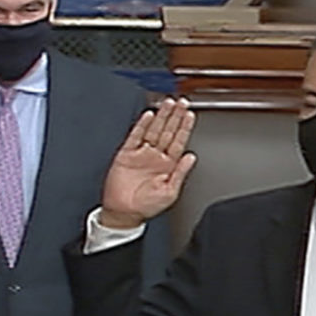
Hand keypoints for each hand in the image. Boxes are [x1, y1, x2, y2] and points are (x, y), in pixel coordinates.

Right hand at [101, 97, 197, 229]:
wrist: (124, 213)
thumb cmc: (146, 207)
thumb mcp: (170, 192)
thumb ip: (181, 173)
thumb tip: (191, 158)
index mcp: (168, 165)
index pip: (179, 141)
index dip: (184, 127)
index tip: (190, 115)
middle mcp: (156, 157)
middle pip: (167, 131)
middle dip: (175, 116)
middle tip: (182, 102)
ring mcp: (141, 154)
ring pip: (154, 130)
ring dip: (162, 117)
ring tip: (168, 103)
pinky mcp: (127, 154)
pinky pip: (135, 136)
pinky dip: (142, 125)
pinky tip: (149, 115)